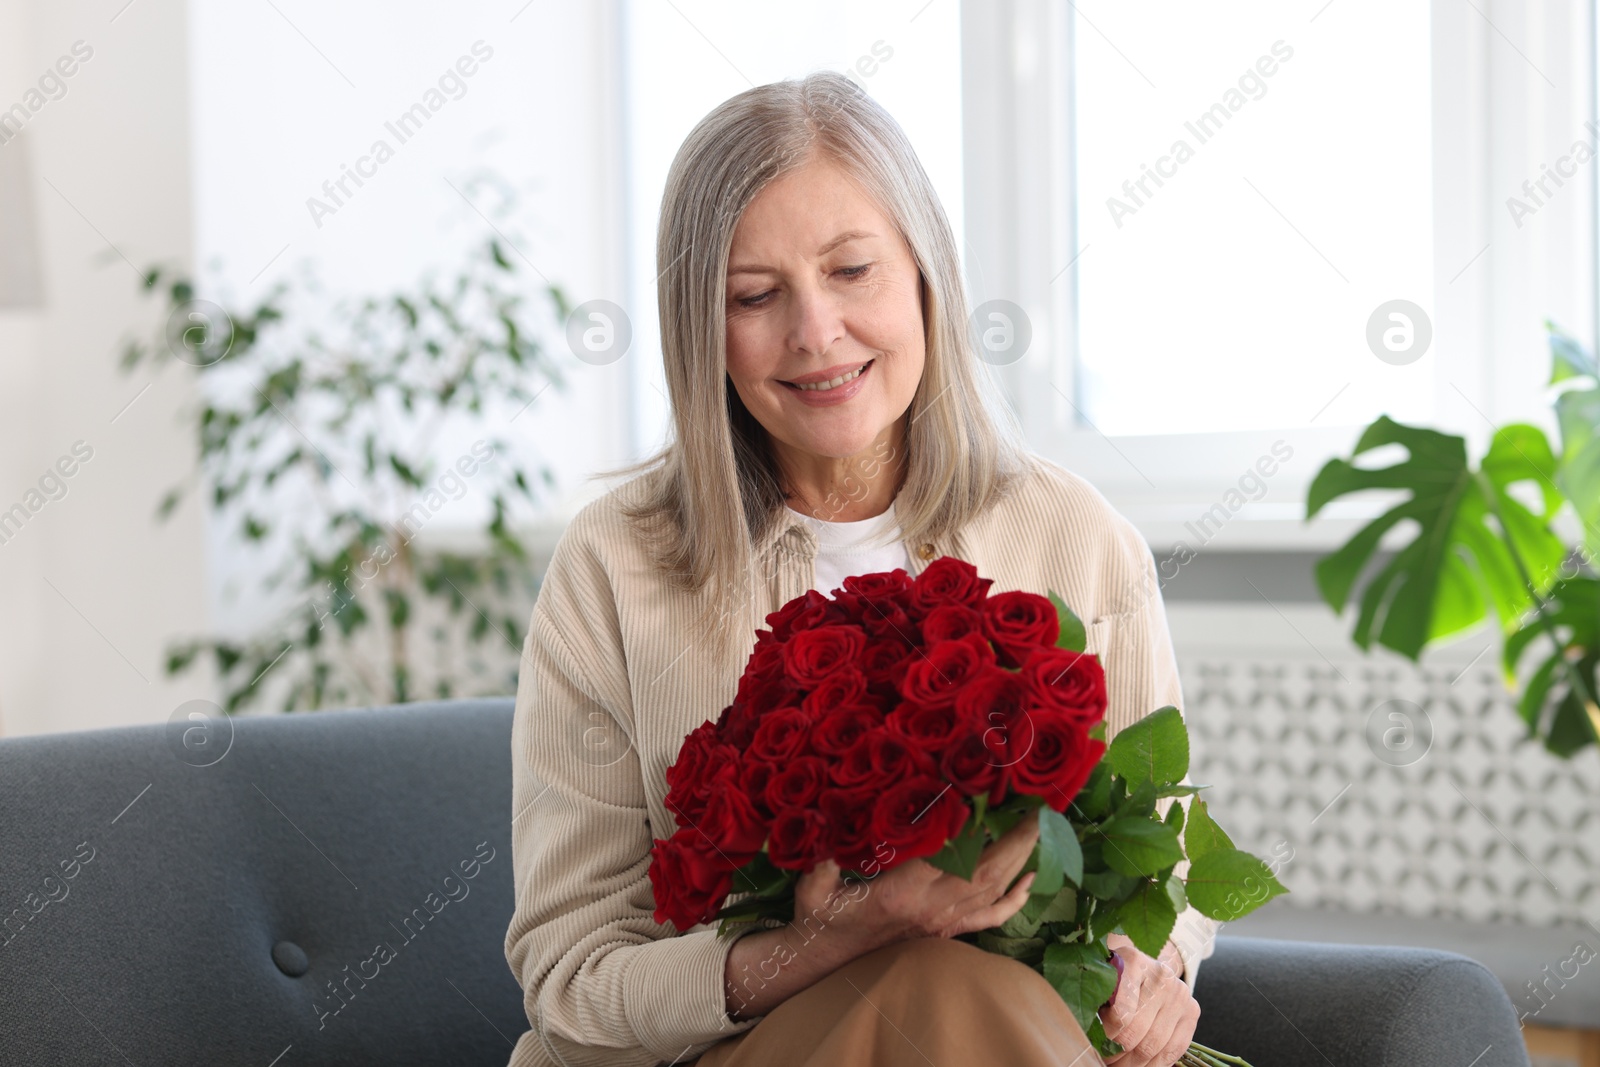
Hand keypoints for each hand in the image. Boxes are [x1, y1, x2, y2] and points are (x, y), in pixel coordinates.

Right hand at [791, 811, 1040, 957]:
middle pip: (986, 872)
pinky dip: (1014, 900)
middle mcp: (931, 908)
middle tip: (1038, 808)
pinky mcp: (946, 931)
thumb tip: (824, 828)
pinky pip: (989, 916)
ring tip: (1040, 828)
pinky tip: (1030, 881)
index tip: (995, 802)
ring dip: (1019, 859)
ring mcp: (943, 922)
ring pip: (993, 890)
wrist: (827, 959)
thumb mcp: (813, 889)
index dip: (978, 833)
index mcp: (902, 892)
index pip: (950, 858)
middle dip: (1015, 841)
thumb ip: (821, 866)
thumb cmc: (820, 918)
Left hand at [1099, 933, 1198, 1066]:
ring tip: (1119, 1065)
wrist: (1147, 968)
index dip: (1106, 1036)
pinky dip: (1155, 1064)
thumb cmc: (1118, 975)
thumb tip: (1090, 1034)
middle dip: (1117, 1053)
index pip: (1119, 1014)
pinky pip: (1174, 1049)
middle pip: (1136, 1032)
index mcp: (1133, 962)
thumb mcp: (1104, 978)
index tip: (1096, 1043)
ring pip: (1154, 1046)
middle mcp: (1161, 976)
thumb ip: (1097, 999)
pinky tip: (1141, 1065)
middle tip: (1106, 1059)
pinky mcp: (1192, 1010)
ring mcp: (1179, 993)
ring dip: (1134, 1063)